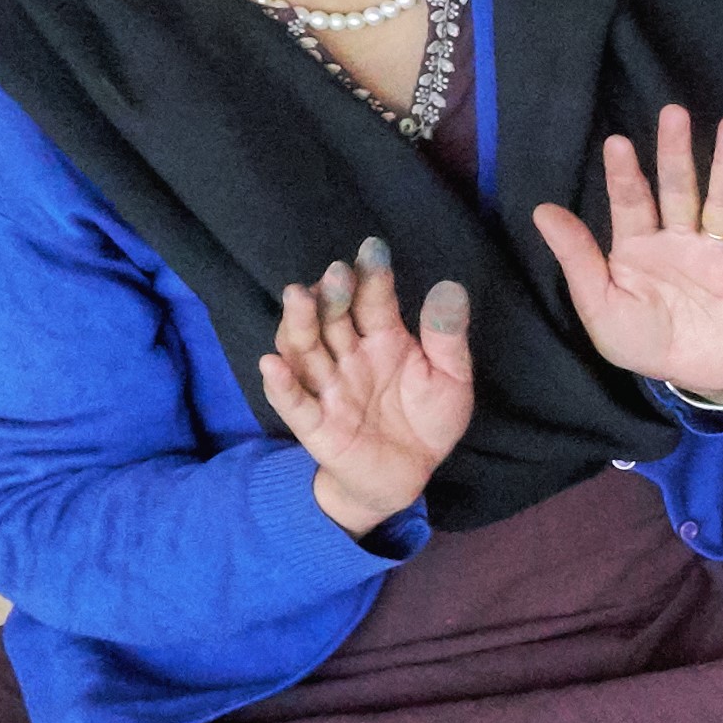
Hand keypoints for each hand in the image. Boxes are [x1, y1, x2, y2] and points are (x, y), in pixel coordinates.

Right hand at [260, 246, 477, 536]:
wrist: (408, 474)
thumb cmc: (427, 420)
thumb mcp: (451, 377)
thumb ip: (446, 336)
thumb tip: (450, 286)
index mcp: (384, 340)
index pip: (374, 302)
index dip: (371, 276)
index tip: (372, 248)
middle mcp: (350, 358)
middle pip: (333, 320)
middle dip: (332, 295)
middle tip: (336, 272)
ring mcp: (329, 389)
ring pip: (306, 352)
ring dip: (299, 325)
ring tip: (298, 297)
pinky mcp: (316, 424)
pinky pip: (294, 403)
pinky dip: (282, 385)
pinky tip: (272, 363)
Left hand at [529, 107, 722, 410]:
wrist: (691, 375)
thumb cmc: (639, 339)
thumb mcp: (599, 304)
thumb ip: (577, 257)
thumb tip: (542, 210)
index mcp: (638, 247)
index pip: (631, 202)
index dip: (625, 174)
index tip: (617, 142)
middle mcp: (679, 240)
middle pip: (679, 189)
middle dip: (675, 152)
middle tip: (672, 112)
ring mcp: (717, 253)